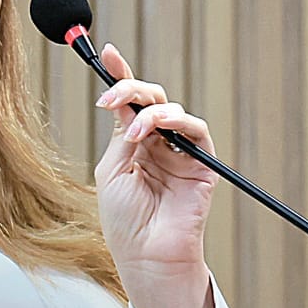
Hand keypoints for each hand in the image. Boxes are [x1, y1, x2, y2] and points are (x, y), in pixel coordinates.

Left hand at [93, 43, 217, 307]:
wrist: (145, 255)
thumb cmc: (124, 222)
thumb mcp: (112, 170)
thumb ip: (121, 133)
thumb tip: (124, 101)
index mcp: (134, 144)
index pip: (130, 102)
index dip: (120, 76)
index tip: (106, 52)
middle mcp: (158, 144)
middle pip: (151, 99)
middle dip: (131, 87)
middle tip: (110, 94)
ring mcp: (180, 152)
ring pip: (172, 110)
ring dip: (150, 111)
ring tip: (134, 129)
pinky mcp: (202, 164)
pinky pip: (196, 130)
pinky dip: (175, 121)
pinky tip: (155, 128)